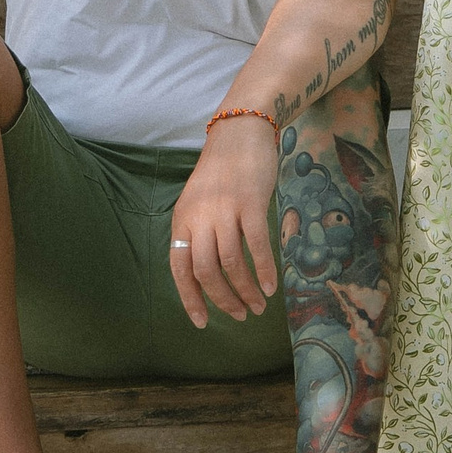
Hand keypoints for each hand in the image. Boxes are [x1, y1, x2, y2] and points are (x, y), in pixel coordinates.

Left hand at [167, 112, 279, 328]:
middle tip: (239, 314)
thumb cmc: (221, 170)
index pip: (179, 267)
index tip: (202, 322)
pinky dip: (264, 270)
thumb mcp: (199, 201)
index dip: (189, 298)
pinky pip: (257, 245)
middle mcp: (199, 216)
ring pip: (231, 262)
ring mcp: (224, 208)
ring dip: (245, 290)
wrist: (240, 130)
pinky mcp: (250, 202)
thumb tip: (206, 275)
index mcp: (182, 218)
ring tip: (258, 305)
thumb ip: (199, 232)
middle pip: (205, 270)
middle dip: (222, 299)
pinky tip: (272, 286)